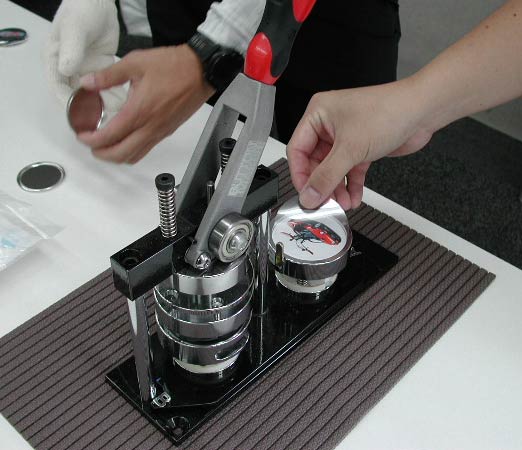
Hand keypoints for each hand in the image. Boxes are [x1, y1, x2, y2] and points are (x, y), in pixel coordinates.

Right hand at [44, 0, 125, 111]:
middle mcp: (69, 70)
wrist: (100, 2)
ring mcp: (86, 72)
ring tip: (116, 118)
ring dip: (104, 107)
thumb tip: (66, 69)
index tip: (80, 116)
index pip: (58, 89)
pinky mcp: (102, 70)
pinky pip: (108, 88)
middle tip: (102, 123)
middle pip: (76, 98)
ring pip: (94, 96)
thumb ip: (71, 49)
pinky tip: (126, 106)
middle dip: (89, 111)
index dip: (69, 104)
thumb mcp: (75, 29)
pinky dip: (116, 97)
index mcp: (55, 61)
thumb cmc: (81, 10)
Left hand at [77, 45, 214, 163]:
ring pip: (134, 156)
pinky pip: (146, 150)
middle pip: (121, 155)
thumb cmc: (173, 66)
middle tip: (90, 144)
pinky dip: (131, 152)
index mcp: (139, 112)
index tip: (81, 135)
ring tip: (105, 146)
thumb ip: (108, 75)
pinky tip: (125, 140)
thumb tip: (87, 83)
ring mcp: (160, 132)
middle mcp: (150, 128)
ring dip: (116, 156)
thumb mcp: (136, 62)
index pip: (109, 136)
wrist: (202, 71)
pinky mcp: (167, 132)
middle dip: (102, 154)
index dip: (91, 140)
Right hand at [286, 79, 433, 209]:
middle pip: (315, 163)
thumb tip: (309, 195)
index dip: (300, 174)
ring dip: (337, 188)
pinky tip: (354, 197)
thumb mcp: (350, 148)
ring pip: (333, 169)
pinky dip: (351, 184)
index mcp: (318, 114)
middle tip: (325, 203)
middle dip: (323, 184)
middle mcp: (329, 124)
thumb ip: (326, 176)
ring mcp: (345, 136)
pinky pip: (349, 170)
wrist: (422, 110)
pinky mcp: (361, 147)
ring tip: (343, 203)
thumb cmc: (388, 111)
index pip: (297, 149)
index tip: (306, 194)